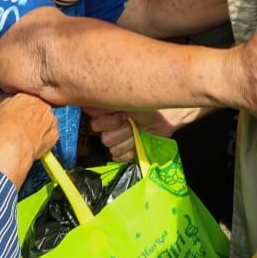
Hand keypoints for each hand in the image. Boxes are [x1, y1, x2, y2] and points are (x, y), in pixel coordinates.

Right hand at [0, 93, 58, 187]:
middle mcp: (43, 105)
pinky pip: (50, 133)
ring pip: (46, 120)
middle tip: (22, 124)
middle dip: (33, 114)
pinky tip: (33, 142)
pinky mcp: (55, 135)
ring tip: (27, 135)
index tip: (18, 112)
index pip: (28, 96)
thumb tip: (11, 104)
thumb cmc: (2, 131)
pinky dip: (44, 137)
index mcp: (28, 96)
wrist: (11, 151)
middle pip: (39, 107)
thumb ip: (8, 103)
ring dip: (40, 125)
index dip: (23, 106)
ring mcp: (51, 120)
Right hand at [83, 107, 202, 161]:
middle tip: (132, 125)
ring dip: (127, 141)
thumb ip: (108, 104)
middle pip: (104, 138)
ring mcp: (116, 139)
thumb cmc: (149, 103)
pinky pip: (118, 157)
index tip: (121, 118)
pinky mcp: (124, 150)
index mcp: (105, 112)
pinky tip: (136, 145)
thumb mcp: (129, 100)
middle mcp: (107, 126)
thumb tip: (89, 107)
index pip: (94, 123)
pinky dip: (129, 152)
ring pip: (112, 148)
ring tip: (137, 133)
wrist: (167, 117)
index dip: (107, 123)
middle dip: (120, 132)